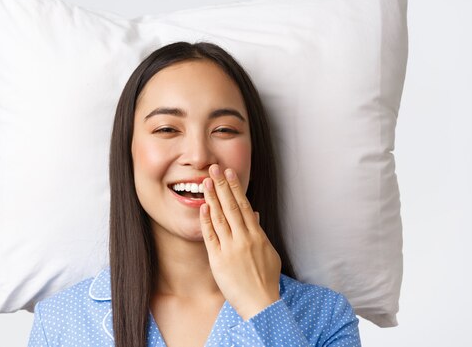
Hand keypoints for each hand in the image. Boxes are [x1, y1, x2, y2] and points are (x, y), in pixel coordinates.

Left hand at [199, 164, 281, 320]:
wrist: (261, 304)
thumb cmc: (266, 280)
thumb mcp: (268, 253)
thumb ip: (259, 232)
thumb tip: (253, 214)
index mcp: (257, 236)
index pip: (244, 206)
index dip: (235, 188)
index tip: (229, 173)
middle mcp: (244, 239)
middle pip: (231, 206)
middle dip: (222, 185)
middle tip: (214, 168)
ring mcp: (230, 249)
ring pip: (220, 218)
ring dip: (212, 197)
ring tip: (205, 181)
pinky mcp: (218, 260)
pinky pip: (211, 236)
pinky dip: (206, 221)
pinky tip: (202, 207)